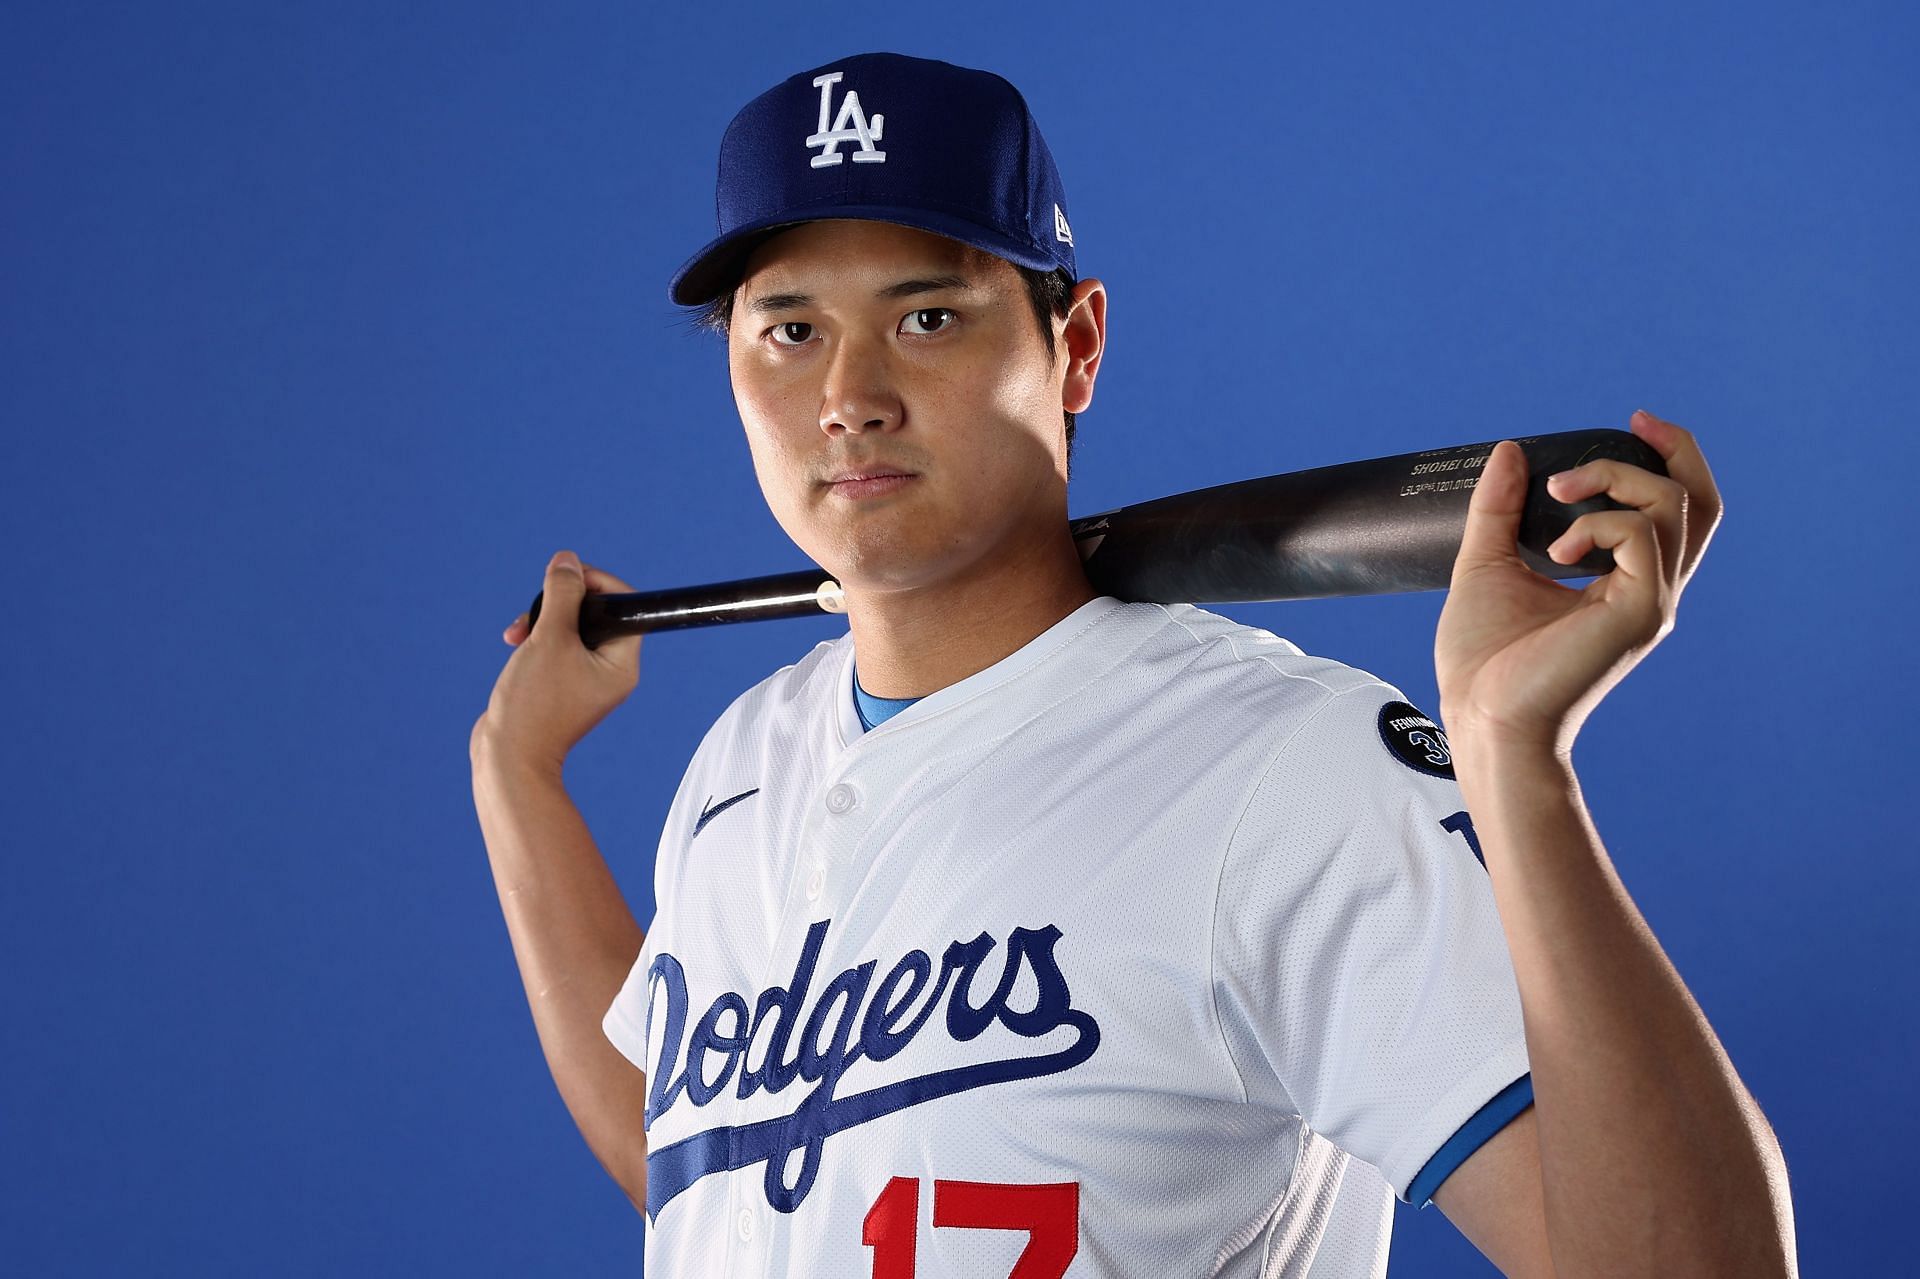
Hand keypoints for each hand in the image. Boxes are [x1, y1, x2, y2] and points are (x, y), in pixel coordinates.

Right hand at [470, 550, 642, 774]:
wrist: (506, 756)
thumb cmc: (533, 704)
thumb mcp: (549, 638)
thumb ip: (561, 595)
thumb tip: (568, 561)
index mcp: (622, 664)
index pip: (625, 607)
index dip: (598, 583)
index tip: (569, 576)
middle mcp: (610, 671)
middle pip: (595, 614)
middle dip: (561, 602)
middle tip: (537, 607)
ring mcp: (585, 678)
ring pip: (569, 627)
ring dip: (542, 619)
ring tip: (517, 633)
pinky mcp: (560, 683)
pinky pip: (555, 646)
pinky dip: (535, 638)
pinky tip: (515, 643)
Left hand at [1434, 410, 1722, 757]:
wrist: (1481, 718)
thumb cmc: (1484, 662)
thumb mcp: (1485, 565)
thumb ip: (1498, 510)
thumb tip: (1510, 452)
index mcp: (1623, 581)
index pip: (1675, 512)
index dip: (1669, 459)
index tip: (1631, 424)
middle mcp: (1649, 590)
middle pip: (1699, 503)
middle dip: (1671, 451)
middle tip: (1626, 425)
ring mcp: (1650, 602)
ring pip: (1672, 507)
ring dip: (1614, 478)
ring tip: (1558, 491)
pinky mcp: (1639, 613)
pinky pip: (1642, 535)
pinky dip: (1600, 522)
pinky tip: (1557, 548)